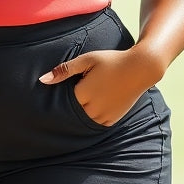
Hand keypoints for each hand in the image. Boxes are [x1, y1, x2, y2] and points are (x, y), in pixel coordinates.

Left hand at [39, 47, 162, 125]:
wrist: (140, 68)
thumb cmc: (112, 60)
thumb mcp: (87, 60)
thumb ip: (64, 70)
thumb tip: (42, 80)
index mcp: (84, 93)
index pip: (63, 101)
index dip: (61, 95)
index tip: (63, 88)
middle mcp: (93, 108)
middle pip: (72, 112)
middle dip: (71, 104)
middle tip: (74, 94)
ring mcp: (104, 116)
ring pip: (83, 119)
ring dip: (81, 111)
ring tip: (86, 98)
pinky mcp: (113, 120)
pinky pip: (96, 123)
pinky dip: (92, 116)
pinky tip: (93, 105)